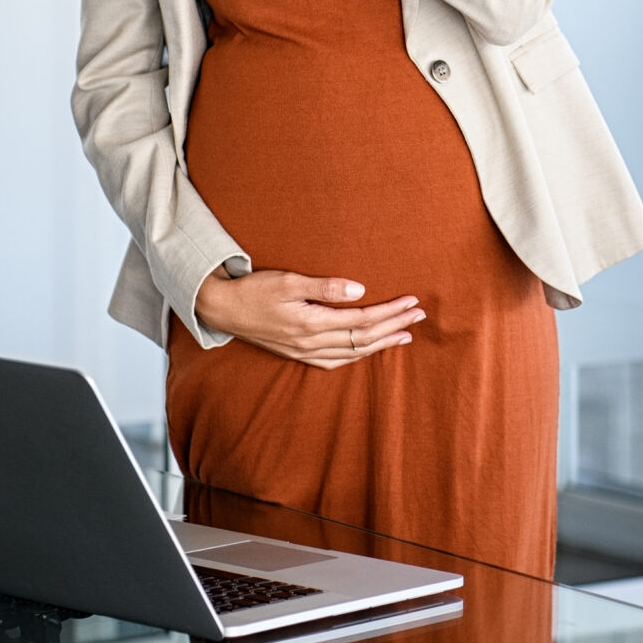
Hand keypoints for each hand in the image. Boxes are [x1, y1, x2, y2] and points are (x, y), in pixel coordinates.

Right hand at [195, 270, 422, 368]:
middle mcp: (310, 344)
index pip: (362, 320)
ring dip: (382, 344)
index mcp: (311, 324)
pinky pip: (336, 362)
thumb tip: (360, 291)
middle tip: (419, 316)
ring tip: (405, 335)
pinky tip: (369, 349)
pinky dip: (358, 356)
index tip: (412, 302)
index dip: (390, 312)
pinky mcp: (297, 355)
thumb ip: (325, 287)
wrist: (222, 309)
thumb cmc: (254, 289)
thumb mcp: (288, 280)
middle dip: (395, 327)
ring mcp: (304, 353)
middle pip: (364, 339)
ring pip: (352, 353)